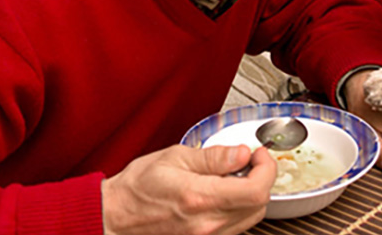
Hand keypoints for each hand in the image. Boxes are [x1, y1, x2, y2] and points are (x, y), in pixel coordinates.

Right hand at [101, 144, 275, 234]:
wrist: (114, 218)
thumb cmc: (137, 188)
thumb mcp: (175, 157)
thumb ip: (214, 157)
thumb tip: (242, 154)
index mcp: (200, 198)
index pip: (257, 189)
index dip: (267, 168)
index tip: (258, 154)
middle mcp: (207, 223)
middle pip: (260, 205)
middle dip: (262, 178)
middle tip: (249, 161)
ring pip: (251, 217)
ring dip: (251, 194)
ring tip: (233, 176)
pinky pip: (236, 226)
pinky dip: (238, 208)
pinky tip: (223, 193)